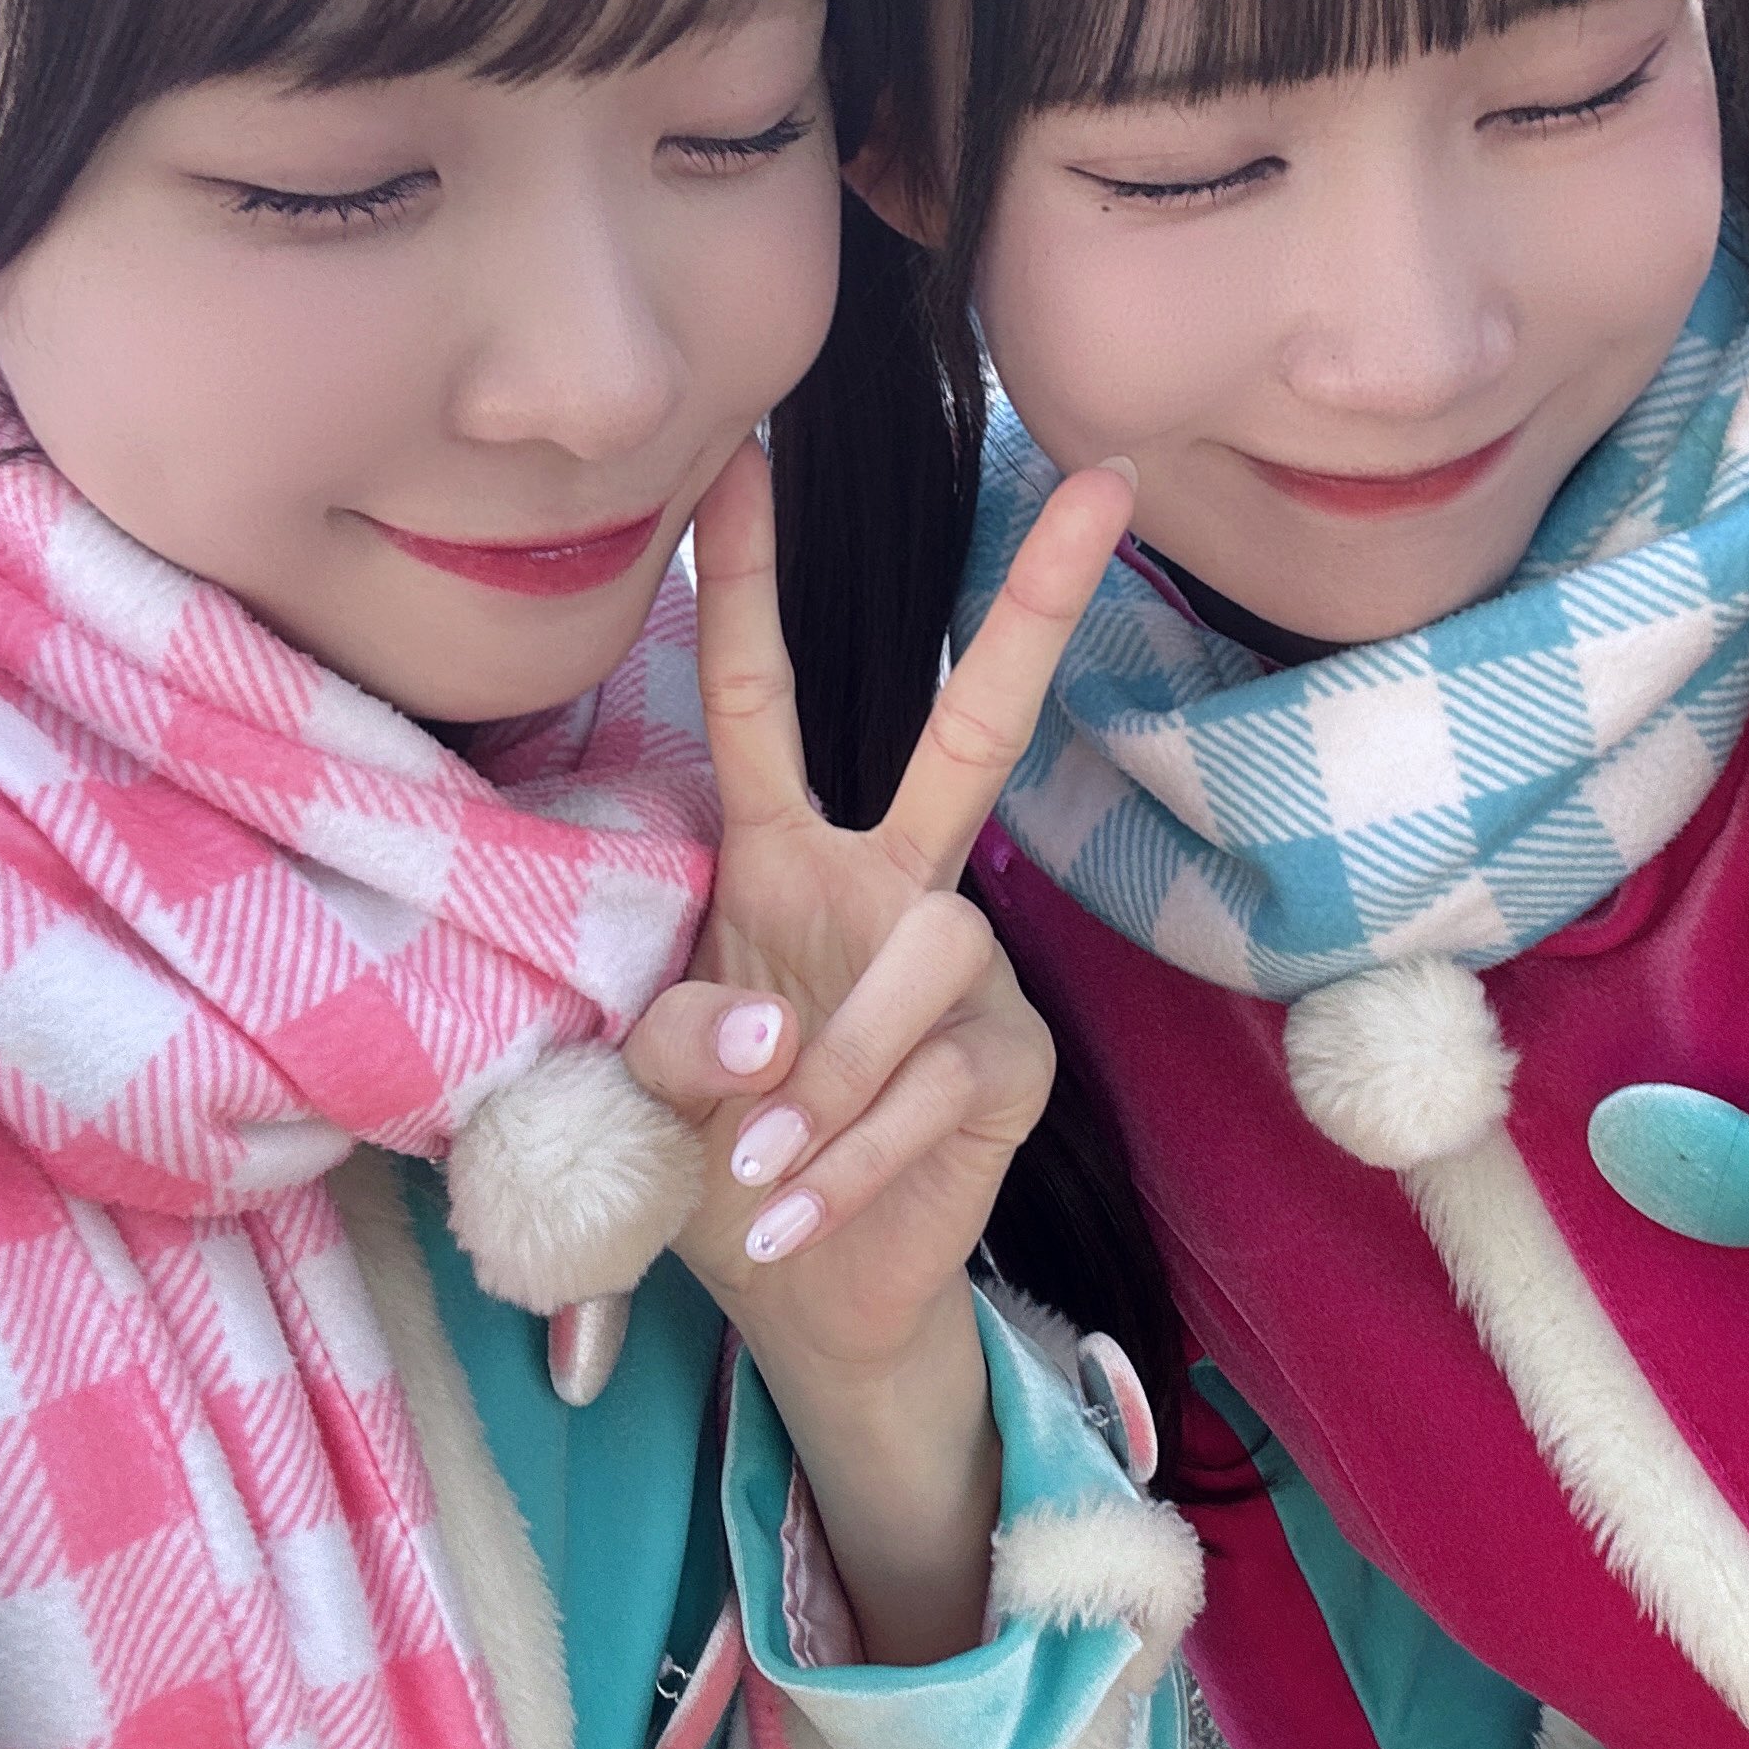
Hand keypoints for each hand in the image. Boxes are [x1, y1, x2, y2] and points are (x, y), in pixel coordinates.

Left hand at [623, 434, 1135, 1660]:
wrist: (799, 1291)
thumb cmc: (711, 1155)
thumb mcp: (644, 1089)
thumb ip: (676, 1042)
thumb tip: (775, 1035)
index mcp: (779, 861)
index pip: (758, 701)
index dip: (743, 585)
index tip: (743, 457)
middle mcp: (886, 889)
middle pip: (972, 730)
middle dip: (1033, 608)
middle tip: (1104, 491)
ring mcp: (962, 973)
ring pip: (932, 951)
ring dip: (833, 1072)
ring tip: (761, 1164)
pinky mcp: (1011, 1064)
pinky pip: (941, 1082)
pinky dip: (855, 1157)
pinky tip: (794, 1214)